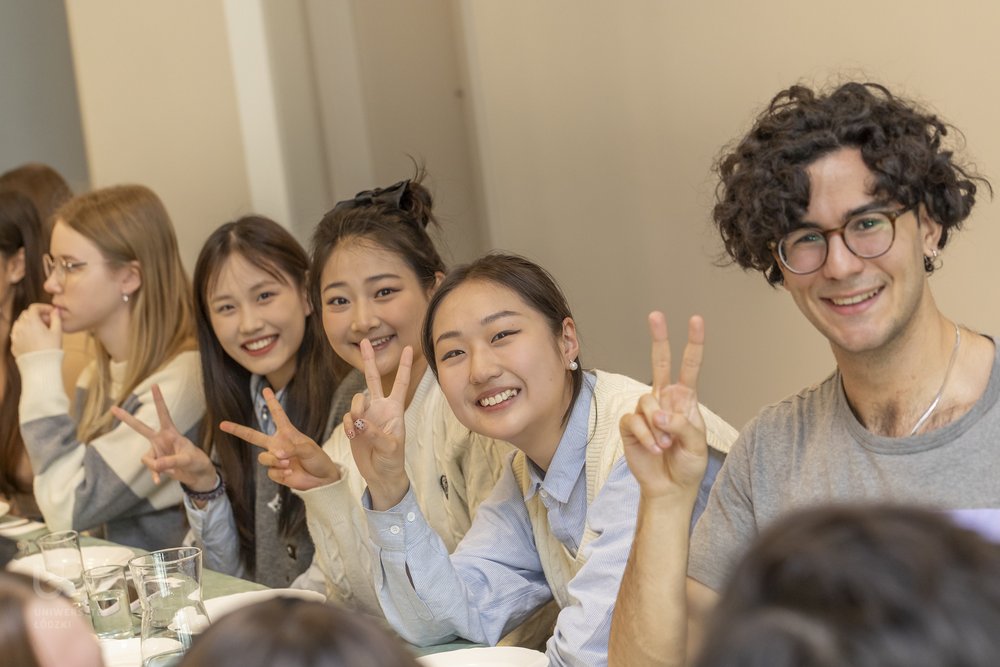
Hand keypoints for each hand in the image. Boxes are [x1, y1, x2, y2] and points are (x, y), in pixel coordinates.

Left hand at [10, 304, 61, 356]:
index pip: (34, 307)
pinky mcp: (13, 345)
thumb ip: (56, 318)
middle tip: (47, 322)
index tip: (51, 312)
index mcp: (31, 321)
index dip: (43, 307)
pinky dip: (24, 333)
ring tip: (39, 331)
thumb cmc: (51, 349)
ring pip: (20, 324)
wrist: (40, 367)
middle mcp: (20, 326)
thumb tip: (55, 310)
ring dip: (29, 323)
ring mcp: (15, 336)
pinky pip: (17, 334)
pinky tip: (33, 339)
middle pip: (26, 315)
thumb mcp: (57, 332)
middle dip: (36, 315)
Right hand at [112, 384, 216, 489]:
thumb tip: (154, 465)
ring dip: (156, 467)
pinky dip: (155, 475)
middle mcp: (161, 440)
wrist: (198, 475)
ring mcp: (157, 451)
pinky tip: (159, 481)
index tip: (154, 384)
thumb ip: (171, 462)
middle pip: (141, 428)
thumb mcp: (187, 460)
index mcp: (171, 433)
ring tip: (172, 470)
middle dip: (127, 419)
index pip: (164, 414)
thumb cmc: (197, 462)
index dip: (159, 400)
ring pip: (147, 458)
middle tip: (113, 408)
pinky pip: (150, 469)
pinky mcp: (156, 463)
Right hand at [219, 388, 340, 490]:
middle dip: (237, 430)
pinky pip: (270, 472)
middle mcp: (277, 444)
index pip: (278, 415)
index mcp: (287, 433)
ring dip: (275, 461)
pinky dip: (281, 473)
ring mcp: (275, 459)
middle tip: (223, 424)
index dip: (272, 402)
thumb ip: (292, 448)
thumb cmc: (318, 459)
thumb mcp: (308, 449)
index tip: (266, 390)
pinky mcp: (276, 472)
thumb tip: (277, 453)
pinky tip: (290, 473)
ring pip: (263, 457)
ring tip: (289, 463)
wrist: (322, 479)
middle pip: (253, 436)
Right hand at [344, 339, 410, 509]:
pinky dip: (348, 424)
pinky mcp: (355, 425)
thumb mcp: (390, 447)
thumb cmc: (392, 461)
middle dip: (369, 361)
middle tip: (365, 341)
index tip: (410, 347)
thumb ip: (374, 433)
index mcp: (395, 409)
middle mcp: (380, 408)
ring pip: (356, 400)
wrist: (380, 475)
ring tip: (357, 428)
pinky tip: (352, 435)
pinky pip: (348, 417)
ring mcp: (367, 415)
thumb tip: (359, 421)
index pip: (401, 383)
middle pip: (373, 379)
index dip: (404, 366)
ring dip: (355, 410)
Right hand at [619, 312, 708, 499]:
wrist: (669, 488)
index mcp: (685, 400)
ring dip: (658, 427)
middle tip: (656, 315)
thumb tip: (660, 414)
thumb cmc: (687, 465)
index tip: (696, 321)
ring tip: (665, 445)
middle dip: (659, 338)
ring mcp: (646, 411)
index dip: (694, 344)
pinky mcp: (630, 425)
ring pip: (647, 401)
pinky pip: (634, 421)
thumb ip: (683, 425)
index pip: (690, 367)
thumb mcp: (697, 446)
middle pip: (660, 363)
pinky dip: (645, 436)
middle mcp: (664, 400)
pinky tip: (654, 448)